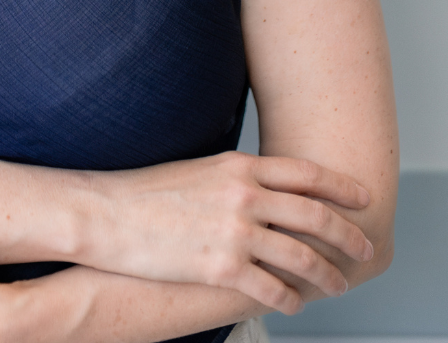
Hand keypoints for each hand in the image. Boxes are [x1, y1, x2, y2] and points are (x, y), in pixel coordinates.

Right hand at [80, 151, 374, 313]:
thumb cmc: (146, 192)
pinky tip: (294, 304)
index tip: (362, 198)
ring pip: (301, 257)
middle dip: (347, 234)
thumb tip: (261, 186)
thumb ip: (234, 177)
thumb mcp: (198, 169)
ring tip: (338, 284)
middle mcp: (243, 195)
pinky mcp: (220, 267)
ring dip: (327, 274)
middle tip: (364, 247)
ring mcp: (234, 232)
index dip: (341, 186)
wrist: (107, 214)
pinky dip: (290, 299)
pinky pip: (272, 288)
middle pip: (314, 215)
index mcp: (238, 166)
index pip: (305, 173)